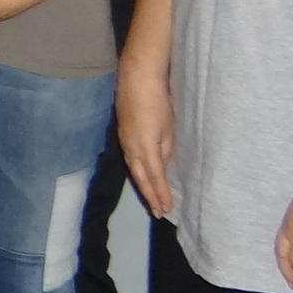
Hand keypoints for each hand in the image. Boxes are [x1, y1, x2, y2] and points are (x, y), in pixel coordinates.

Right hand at [116, 66, 174, 216]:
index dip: (161, 195)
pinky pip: (130, 160)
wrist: (136, 79)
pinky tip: (142, 176)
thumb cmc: (158, 101)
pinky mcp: (123, 135)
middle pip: (141, 178)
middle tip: (158, 213)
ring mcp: (125, 141)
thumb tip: (163, 164)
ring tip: (151, 200)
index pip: (155, 178)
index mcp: (146, 148)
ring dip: (143, 187)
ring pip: (134, 170)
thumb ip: (165, 149)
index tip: (167, 210)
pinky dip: (138, 173)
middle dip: (150, 196)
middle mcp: (132, 149)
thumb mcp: (169, 128)